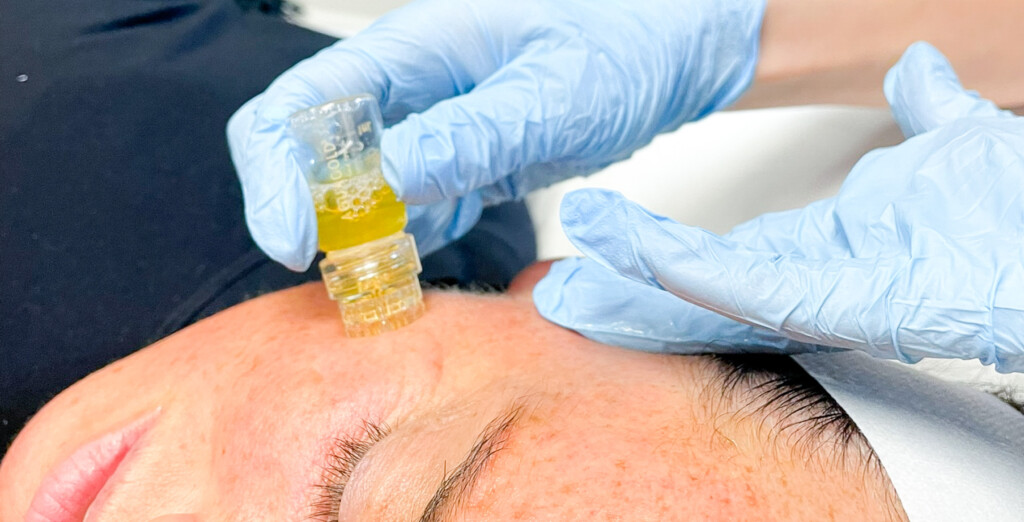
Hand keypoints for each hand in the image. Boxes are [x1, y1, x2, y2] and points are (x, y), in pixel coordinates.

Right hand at [227, 0, 764, 269]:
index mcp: (413, 49)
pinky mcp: (459, 158)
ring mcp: (432, 125)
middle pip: (308, 151)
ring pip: (354, 189)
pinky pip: (406, 207)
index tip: (297, 242)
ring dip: (357, 241)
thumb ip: (468, 137)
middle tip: (347, 271)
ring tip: (390, 280)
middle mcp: (409, 87)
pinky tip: (423, 263)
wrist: (672, 48)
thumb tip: (382, 179)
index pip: (299, 105)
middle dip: (309, 216)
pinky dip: (403, 244)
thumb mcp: (552, 96)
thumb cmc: (624, 41)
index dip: (276, 175)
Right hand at [534, 42, 1023, 371]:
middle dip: (623, 297)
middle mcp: (807, 283)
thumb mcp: (956, 142)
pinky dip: (681, 269)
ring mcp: (814, 295)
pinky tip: (633, 247)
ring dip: (631, 292)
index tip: (602, 232)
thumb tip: (914, 65)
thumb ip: (926, 107)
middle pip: (694, 297)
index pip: (718, 260)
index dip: (655, 251)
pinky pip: (744, 288)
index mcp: (822, 252)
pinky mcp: (829, 301)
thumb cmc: (1011, 213)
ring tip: (572, 283)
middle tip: (562, 295)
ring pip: (702, 299)